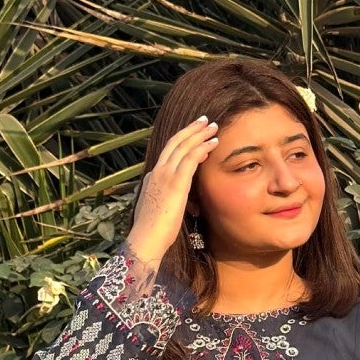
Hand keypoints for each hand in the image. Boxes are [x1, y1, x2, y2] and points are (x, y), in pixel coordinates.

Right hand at [129, 116, 219, 264]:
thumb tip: (172, 203)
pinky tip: (213, 142)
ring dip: (200, 134)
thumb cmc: (152, 234)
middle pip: (175, 143)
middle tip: (204, 120)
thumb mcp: (156, 212)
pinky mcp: (176, 182)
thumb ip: (163, 202)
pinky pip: (191, 158)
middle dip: (191, 129)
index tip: (194, 136)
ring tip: (213, 126)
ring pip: (184, 146)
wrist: (146, 239)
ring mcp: (165, 175)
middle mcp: (157, 172)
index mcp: (152, 178)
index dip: (182, 142)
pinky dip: (202, 147)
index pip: (167, 154)